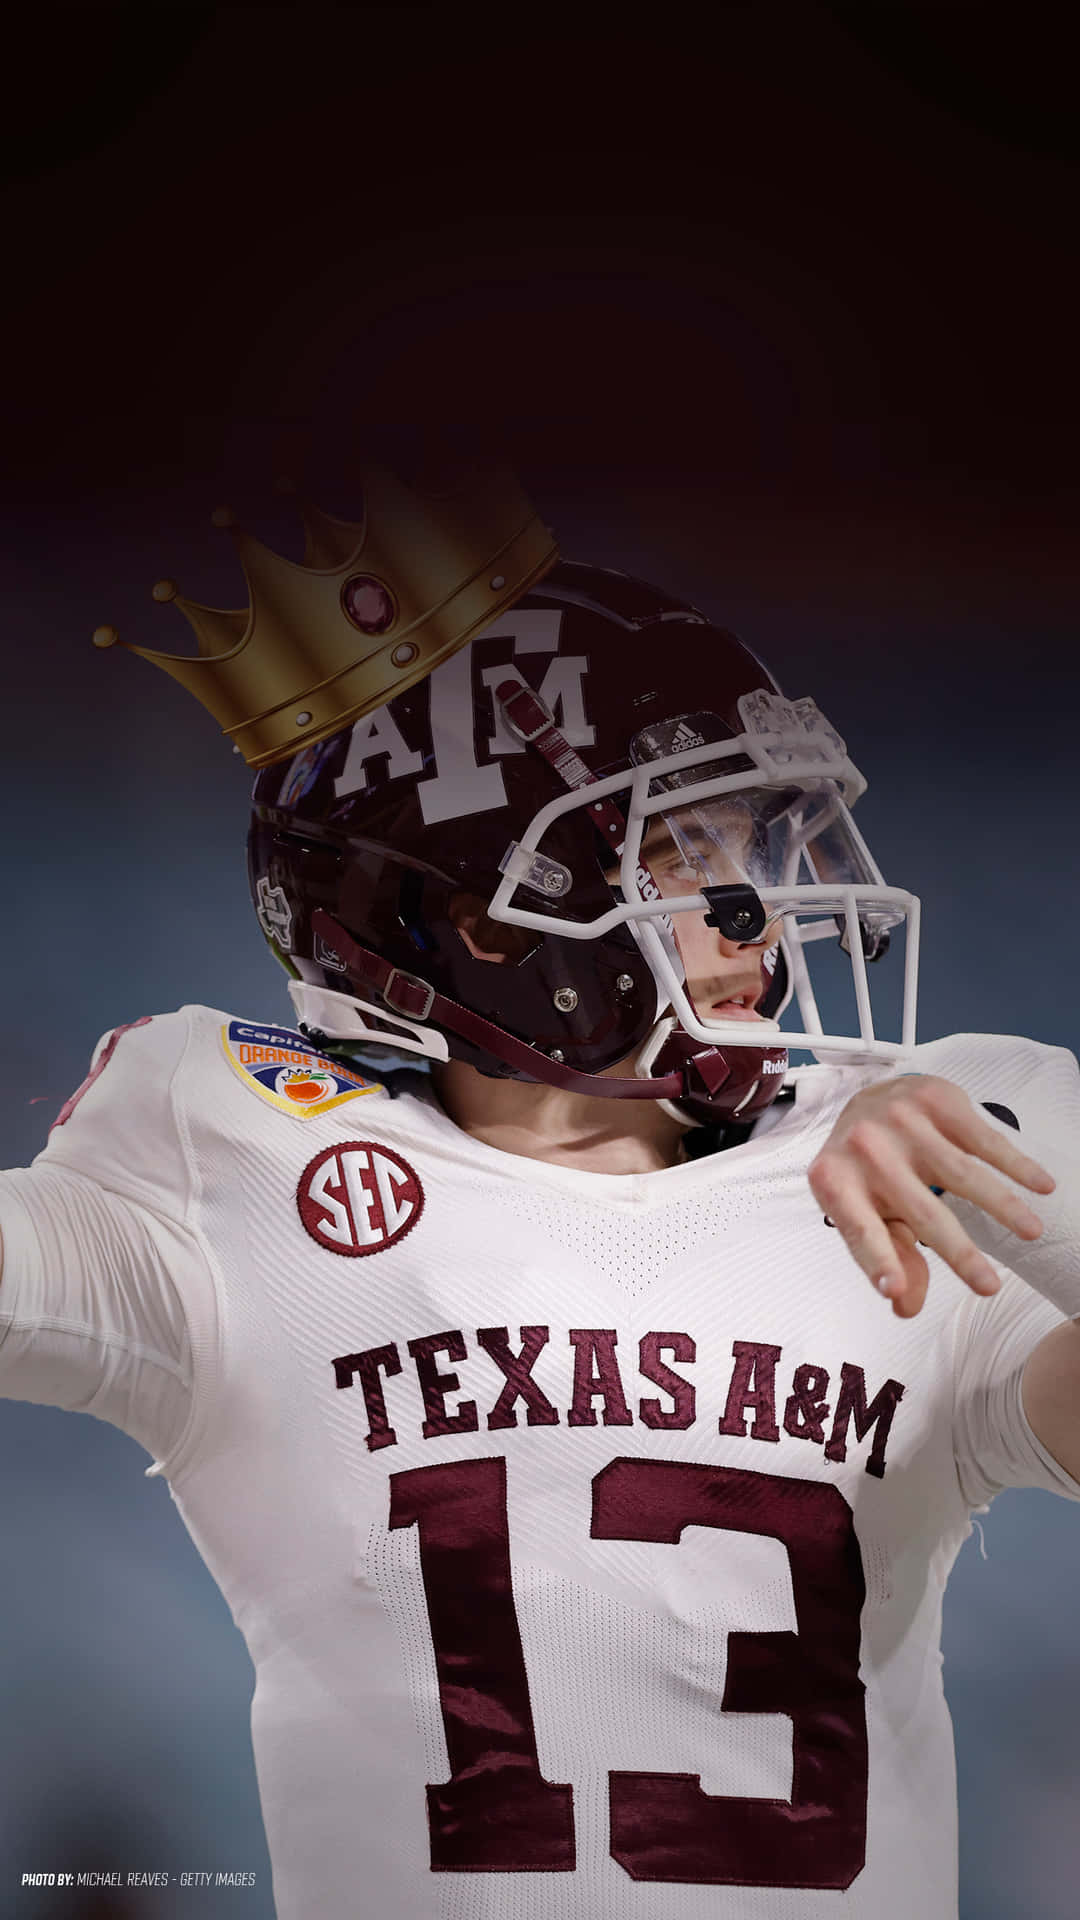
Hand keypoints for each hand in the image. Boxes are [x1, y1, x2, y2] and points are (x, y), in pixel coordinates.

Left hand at [807, 1074, 1055, 1316]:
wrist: (866, 1098)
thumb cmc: (867, 1169)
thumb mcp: (867, 1212)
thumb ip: (888, 1257)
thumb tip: (905, 1306)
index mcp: (836, 1183)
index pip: (860, 1231)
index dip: (879, 1262)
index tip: (896, 1292)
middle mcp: (864, 1149)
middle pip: (922, 1211)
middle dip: (960, 1254)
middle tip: (990, 1287)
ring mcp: (900, 1120)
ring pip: (962, 1174)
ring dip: (1003, 1206)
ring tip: (1032, 1231)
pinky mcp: (934, 1098)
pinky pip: (984, 1138)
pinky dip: (1016, 1165)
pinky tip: (1041, 1185)